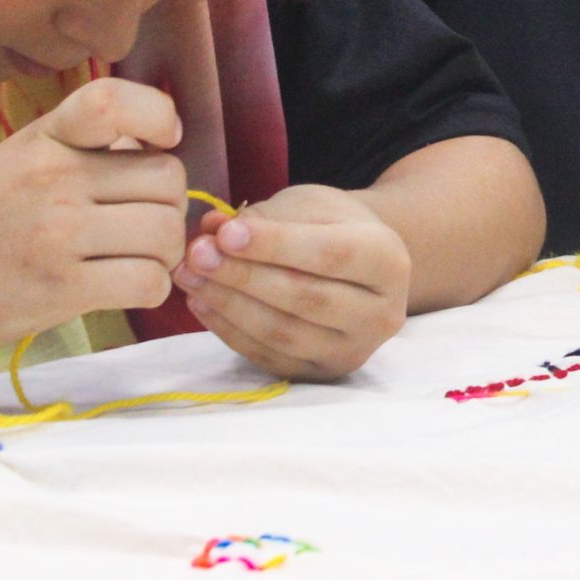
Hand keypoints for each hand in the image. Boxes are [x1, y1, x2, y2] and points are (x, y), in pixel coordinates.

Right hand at [0, 78, 187, 347]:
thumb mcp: (21, 156)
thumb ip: (84, 146)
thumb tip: (159, 143)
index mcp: (45, 137)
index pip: (114, 101)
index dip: (158, 115)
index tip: (162, 140)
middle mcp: (53, 178)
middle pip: (167, 178)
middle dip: (168, 202)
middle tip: (143, 222)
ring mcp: (57, 234)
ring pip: (165, 232)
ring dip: (165, 251)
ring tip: (138, 257)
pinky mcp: (61, 288)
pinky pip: (148, 282)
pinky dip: (152, 287)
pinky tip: (127, 285)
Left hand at [175, 184, 410, 379]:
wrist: (358, 270)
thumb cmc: (332, 228)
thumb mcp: (309, 206)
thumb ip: (264, 217)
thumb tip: (210, 229)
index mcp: (389, 261)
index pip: (331, 255)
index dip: (276, 245)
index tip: (226, 233)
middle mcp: (382, 313)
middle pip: (307, 298)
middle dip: (243, 276)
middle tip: (196, 254)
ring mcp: (353, 350)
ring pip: (284, 333)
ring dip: (229, 304)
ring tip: (190, 276)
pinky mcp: (321, 374)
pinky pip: (268, 355)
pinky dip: (228, 329)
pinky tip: (201, 301)